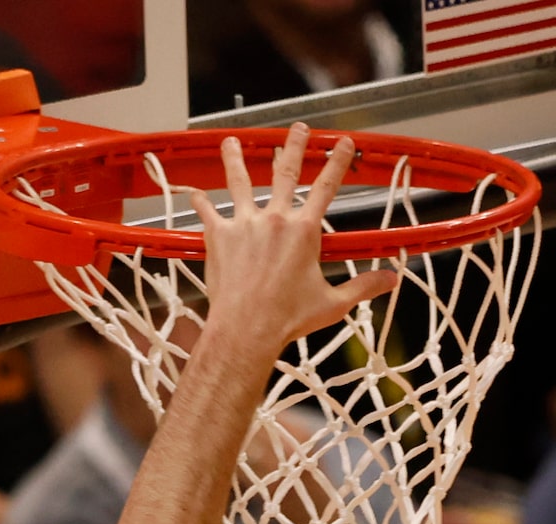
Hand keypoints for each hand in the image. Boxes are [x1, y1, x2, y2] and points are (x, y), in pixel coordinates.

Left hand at [193, 125, 395, 363]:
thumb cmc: (286, 320)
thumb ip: (362, 287)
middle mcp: (275, 219)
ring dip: (236, 160)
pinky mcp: (219, 237)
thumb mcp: (331, 303)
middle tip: (297, 129)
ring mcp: (245, 225)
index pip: (326, 186)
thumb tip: (391, 281)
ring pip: (240, 183)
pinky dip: (201, 202)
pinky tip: (194, 193)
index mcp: (305, 230)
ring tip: (231, 143)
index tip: (343, 143)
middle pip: (286, 172)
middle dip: (293, 146)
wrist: (246, 330)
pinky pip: (208, 213)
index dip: (337, 162)